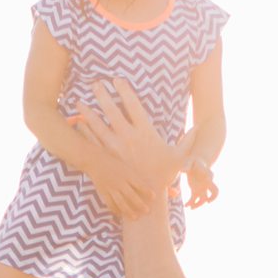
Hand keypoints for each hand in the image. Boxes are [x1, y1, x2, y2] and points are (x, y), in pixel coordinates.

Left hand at [71, 78, 178, 219]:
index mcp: (145, 133)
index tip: (116, 79)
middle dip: (103, 95)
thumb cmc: (164, 176)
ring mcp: (115, 149)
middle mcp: (128, 138)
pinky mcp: (107, 159)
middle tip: (95, 83)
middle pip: (111, 111)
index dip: (124, 90)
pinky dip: (84, 131)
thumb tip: (199, 128)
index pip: (132, 105)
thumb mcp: (179, 157)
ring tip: (79, 101)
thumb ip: (188, 141)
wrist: (146, 198)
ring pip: (97, 125)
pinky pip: (93, 142)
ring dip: (88, 112)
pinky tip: (77, 123)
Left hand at [182, 159, 217, 208]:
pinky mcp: (195, 190)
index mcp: (208, 175)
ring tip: (190, 207)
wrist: (193, 162)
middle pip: (213, 192)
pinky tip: (185, 205)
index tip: (208, 192)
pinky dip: (190, 203)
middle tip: (208, 202)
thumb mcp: (190, 161)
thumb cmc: (193, 161)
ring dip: (198, 204)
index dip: (211, 187)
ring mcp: (202, 188)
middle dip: (212, 197)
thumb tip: (183, 171)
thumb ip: (187, 166)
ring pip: (203, 199)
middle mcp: (207, 183)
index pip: (212, 182)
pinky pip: (194, 199)